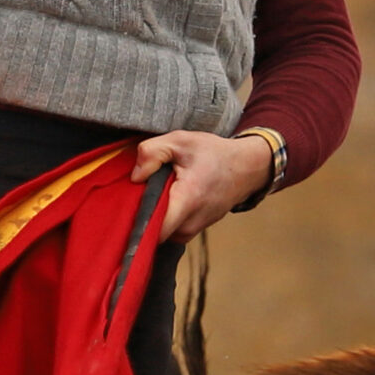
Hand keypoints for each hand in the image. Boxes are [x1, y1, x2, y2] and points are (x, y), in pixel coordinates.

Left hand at [132, 130, 272, 240]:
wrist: (246, 168)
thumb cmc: (214, 154)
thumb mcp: (181, 140)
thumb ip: (152, 152)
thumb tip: (135, 176)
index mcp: (188, 199)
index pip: (154, 229)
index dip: (136, 222)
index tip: (127, 208)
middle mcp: (192, 222)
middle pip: (154, 232)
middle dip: (142, 215)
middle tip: (142, 193)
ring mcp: (195, 229)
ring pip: (161, 233)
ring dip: (154, 217)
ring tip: (158, 194)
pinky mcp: (195, 230)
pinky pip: (171, 231)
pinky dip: (165, 218)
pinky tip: (167, 199)